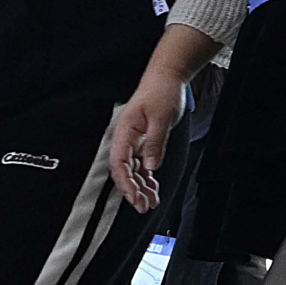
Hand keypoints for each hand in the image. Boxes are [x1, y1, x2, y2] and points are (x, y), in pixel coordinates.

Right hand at [105, 83, 182, 211]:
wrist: (166, 78)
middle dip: (132, 190)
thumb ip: (155, 143)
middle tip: (143, 206)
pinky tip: (153, 189)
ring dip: (141, 187)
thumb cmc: (161, 92)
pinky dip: (147, 177)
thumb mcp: (161, 118)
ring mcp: (134, 140)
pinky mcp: (143, 141)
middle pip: (124, 170)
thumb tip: (150, 166)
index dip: (125, 182)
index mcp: (124, 131)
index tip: (133, 196)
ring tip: (150, 202)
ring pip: (133, 170)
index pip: (119, 162)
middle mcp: (126, 138)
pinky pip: (142, 164)